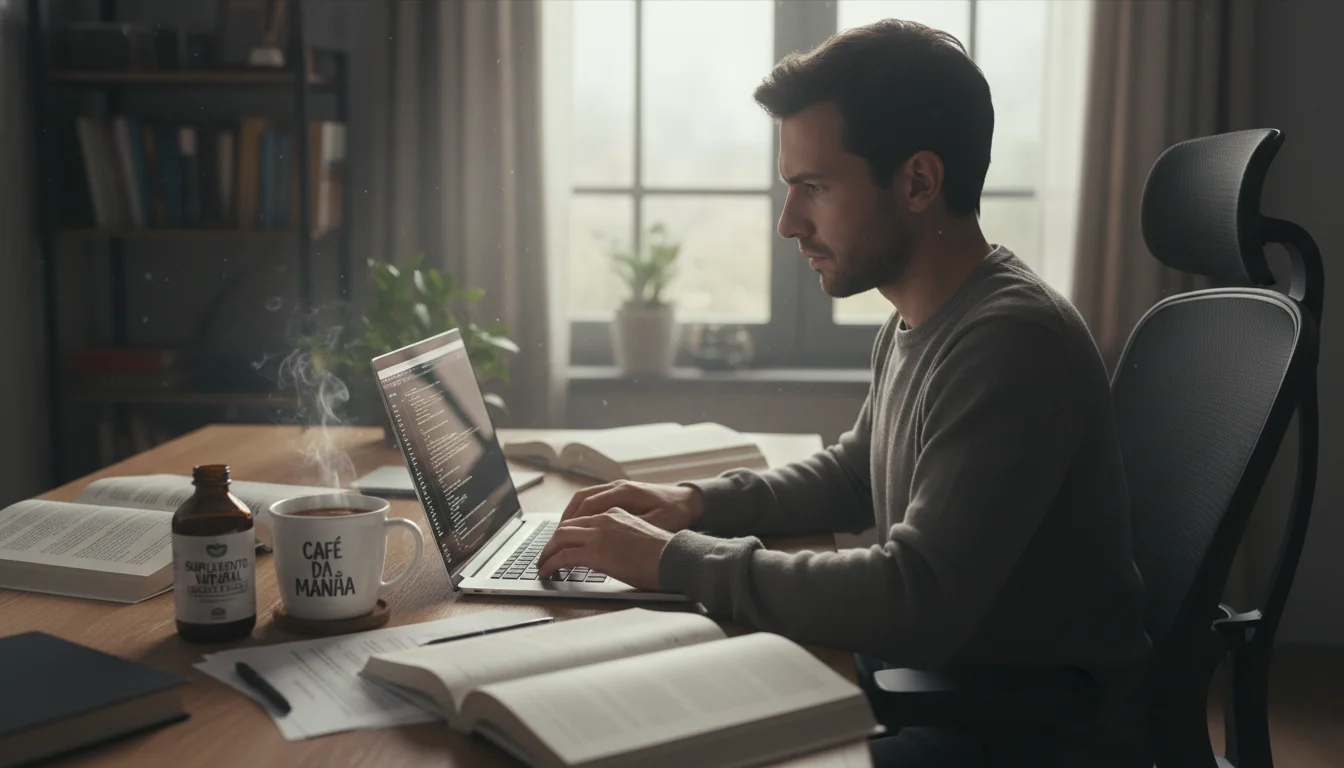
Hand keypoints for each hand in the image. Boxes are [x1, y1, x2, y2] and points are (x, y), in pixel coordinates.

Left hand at [537, 509, 673, 589]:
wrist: (674, 556)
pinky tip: (547, 572)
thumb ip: (620, 537)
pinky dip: (550, 564)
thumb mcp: (639, 535)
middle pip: (565, 526)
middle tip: (546, 555)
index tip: (560, 544)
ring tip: (542, 566)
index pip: (581, 519)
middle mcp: (604, 519)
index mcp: (615, 513)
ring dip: (547, 553)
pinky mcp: (595, 552)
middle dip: (551, 542)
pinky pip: (563, 556)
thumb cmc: (664, 553)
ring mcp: (598, 534)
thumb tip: (609, 551)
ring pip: (560, 538)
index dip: (566, 533)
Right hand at [561, 479, 703, 532]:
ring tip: (561, 536)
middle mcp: (617, 487)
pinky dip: (581, 513)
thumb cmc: (676, 513)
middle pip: (580, 500)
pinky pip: (592, 500)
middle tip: (554, 541)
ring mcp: (618, 488)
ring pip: (583, 499)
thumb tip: (607, 540)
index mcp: (624, 492)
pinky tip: (578, 528)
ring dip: (571, 516)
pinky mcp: (620, 494)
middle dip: (565, 521)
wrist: (691, 501)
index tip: (560, 540)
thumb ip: (631, 529)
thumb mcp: (657, 524)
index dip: (572, 524)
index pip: (587, 505)